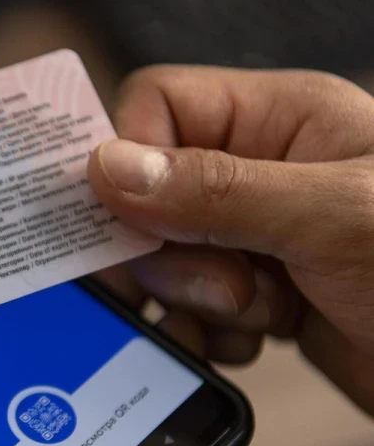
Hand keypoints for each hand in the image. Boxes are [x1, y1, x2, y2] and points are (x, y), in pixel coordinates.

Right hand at [89, 66, 373, 414]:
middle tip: (224, 281)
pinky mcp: (257, 294)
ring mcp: (255, 238)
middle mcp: (259, 174)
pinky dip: (208, 331)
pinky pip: (189, 307)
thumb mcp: (334, 220)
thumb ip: (216, 192)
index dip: (128, 160)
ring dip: (194, 299)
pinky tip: (257, 337)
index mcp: (279, 121)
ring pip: (162, 258)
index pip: (158, 108)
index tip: (127, 221)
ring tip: (259, 312)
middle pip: (147, 194)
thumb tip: (111, 168)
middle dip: (170, 251)